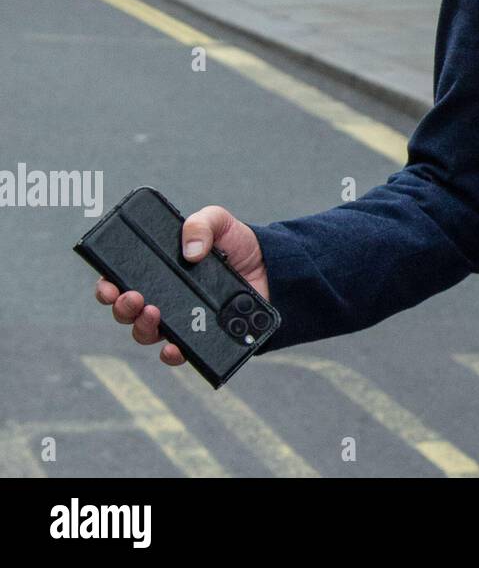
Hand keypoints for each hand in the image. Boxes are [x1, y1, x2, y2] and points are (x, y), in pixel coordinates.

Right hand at [92, 205, 267, 367]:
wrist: (273, 268)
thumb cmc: (239, 244)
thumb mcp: (220, 222)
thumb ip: (202, 223)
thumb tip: (190, 251)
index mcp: (160, 269)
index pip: (122, 280)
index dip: (107, 286)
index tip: (107, 285)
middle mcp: (164, 296)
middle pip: (128, 310)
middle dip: (121, 307)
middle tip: (132, 297)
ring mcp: (181, 318)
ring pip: (147, 333)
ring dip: (141, 328)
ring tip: (153, 313)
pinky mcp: (201, 336)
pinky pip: (179, 352)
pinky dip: (172, 353)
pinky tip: (173, 347)